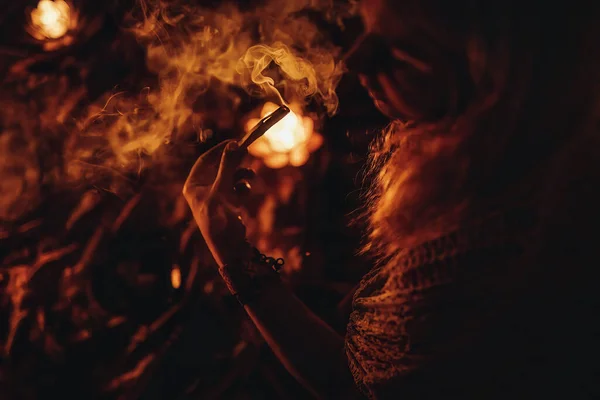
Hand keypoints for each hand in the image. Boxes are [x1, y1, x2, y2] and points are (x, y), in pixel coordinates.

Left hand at [183, 140, 251, 266]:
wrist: (229, 247)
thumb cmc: (220, 218)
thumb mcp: (223, 189)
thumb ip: (228, 166)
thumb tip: (234, 144)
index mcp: (193, 185)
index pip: (206, 160)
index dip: (220, 150)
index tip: (235, 141)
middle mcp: (202, 190)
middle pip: (219, 167)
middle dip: (234, 162)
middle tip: (246, 152)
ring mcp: (215, 197)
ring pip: (230, 177)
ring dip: (241, 175)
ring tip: (251, 176)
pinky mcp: (226, 204)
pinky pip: (235, 188)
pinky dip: (242, 188)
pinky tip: (246, 192)